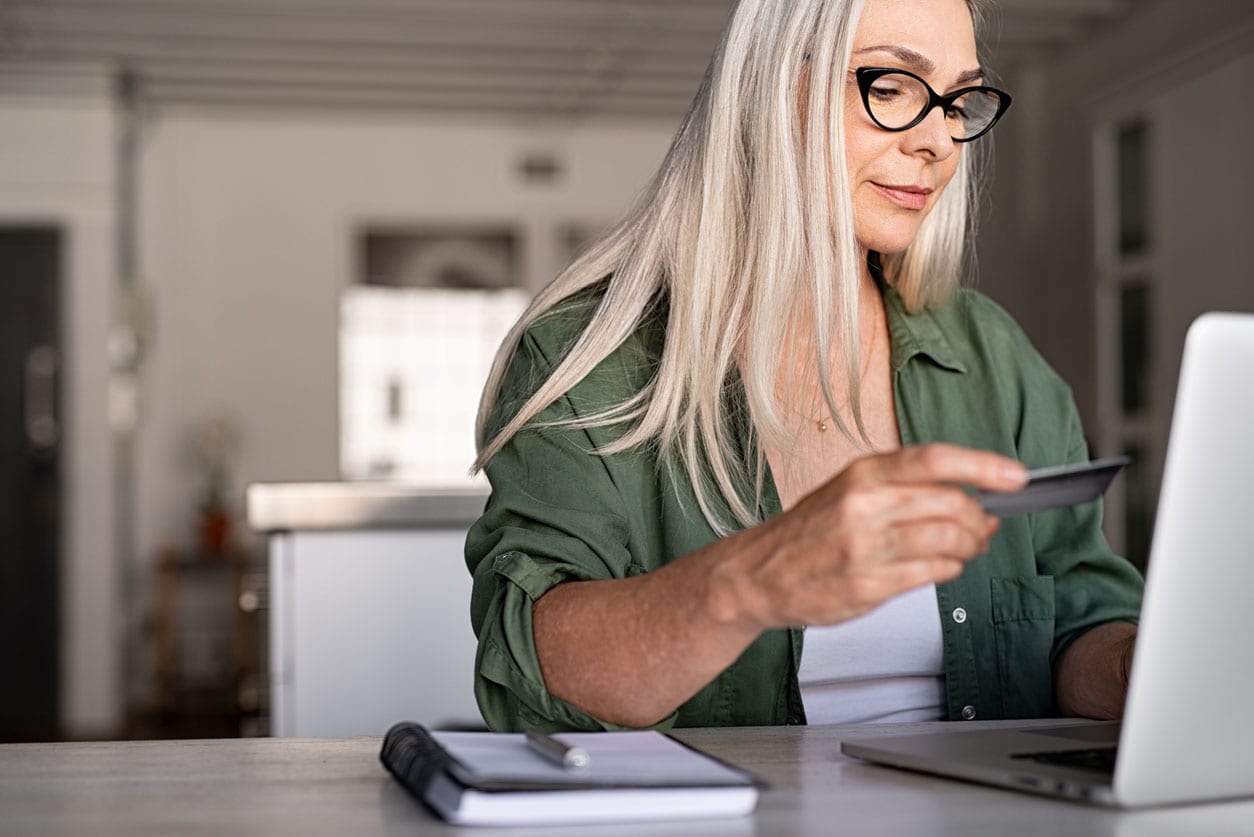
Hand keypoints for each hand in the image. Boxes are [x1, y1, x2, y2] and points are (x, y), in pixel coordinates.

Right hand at [711, 443, 1027, 630]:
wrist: (756, 575)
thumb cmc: (806, 532)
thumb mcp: (848, 490)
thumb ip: (904, 489)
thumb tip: (972, 494)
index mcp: (861, 474)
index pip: (935, 460)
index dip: (984, 466)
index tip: (1016, 477)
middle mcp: (864, 506)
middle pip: (952, 504)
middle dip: (981, 519)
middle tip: (985, 527)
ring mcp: (866, 547)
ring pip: (949, 540)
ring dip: (970, 546)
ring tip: (967, 548)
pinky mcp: (868, 585)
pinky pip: (932, 573)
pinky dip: (949, 569)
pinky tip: (942, 565)